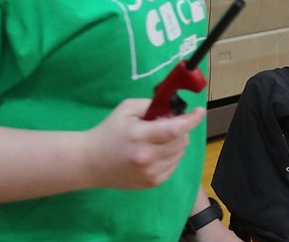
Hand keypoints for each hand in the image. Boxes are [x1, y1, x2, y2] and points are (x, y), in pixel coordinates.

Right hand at [82, 98, 204, 189]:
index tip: (200, 111)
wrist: (89, 162)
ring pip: (180, 153)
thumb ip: (152, 105)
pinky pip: (174, 165)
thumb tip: (174, 109)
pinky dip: (171, 155)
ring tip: (159, 139)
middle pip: (181, 141)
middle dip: (181, 129)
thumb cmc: (108, 132)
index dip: (191, 120)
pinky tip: (156, 151)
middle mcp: (146, 158)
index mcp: (139, 137)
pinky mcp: (151, 183)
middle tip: (167, 124)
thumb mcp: (127, 109)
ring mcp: (149, 173)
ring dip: (177, 142)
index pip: (174, 130)